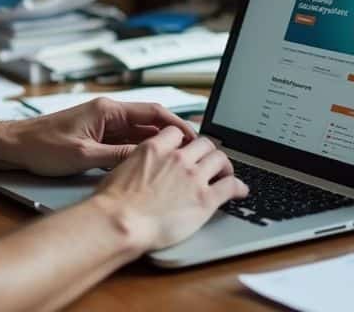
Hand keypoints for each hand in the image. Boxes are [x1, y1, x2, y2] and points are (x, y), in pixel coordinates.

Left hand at [7, 98, 196, 175]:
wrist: (16, 146)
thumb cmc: (43, 146)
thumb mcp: (85, 156)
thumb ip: (118, 156)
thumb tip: (147, 159)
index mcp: (107, 110)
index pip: (152, 113)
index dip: (177, 124)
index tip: (194, 137)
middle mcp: (107, 113)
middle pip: (149, 122)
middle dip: (172, 136)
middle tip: (194, 151)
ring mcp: (102, 124)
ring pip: (139, 133)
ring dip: (158, 145)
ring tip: (178, 160)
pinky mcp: (96, 136)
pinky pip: (125, 141)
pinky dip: (140, 151)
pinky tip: (151, 164)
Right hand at [92, 127, 248, 250]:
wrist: (121, 221)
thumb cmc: (113, 203)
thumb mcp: (120, 171)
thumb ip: (135, 164)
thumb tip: (135, 171)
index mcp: (155, 148)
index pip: (177, 132)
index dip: (185, 139)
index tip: (187, 145)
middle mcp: (178, 158)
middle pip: (204, 143)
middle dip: (208, 150)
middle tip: (209, 160)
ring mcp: (194, 177)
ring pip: (220, 159)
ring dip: (225, 165)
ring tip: (226, 173)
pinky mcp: (206, 199)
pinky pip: (230, 186)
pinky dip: (238, 187)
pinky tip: (240, 191)